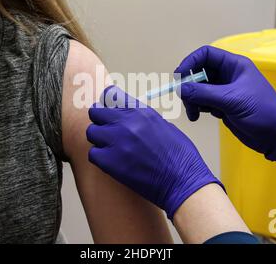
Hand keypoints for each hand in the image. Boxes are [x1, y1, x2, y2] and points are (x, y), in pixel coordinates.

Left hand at [86, 86, 222, 219]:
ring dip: (99, 139)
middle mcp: (126, 122)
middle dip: (100, 120)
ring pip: (92, 132)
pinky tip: (112, 162)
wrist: (183, 181)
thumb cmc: (179, 156)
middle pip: (96, 112)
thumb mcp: (164, 126)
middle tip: (107, 130)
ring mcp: (116, 142)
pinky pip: (93, 154)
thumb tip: (128, 117)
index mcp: (141, 111)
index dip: (107, 102)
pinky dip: (100, 158)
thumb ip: (142, 119)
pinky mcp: (110, 162)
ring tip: (110, 148)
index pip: (111, 95)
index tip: (107, 109)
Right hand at [175, 45, 275, 160]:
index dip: (190, 62)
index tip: (179, 76)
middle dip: (189, 85)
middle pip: (199, 72)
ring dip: (191, 99)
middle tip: (184, 99)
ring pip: (198, 88)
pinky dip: (196, 107)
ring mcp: (224, 90)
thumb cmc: (262, 112)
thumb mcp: (231, 100)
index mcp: (234, 65)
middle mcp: (228, 75)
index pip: (206, 54)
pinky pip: (202, 101)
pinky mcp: (222, 105)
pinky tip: (198, 117)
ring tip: (193, 113)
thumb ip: (204, 93)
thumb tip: (180, 88)